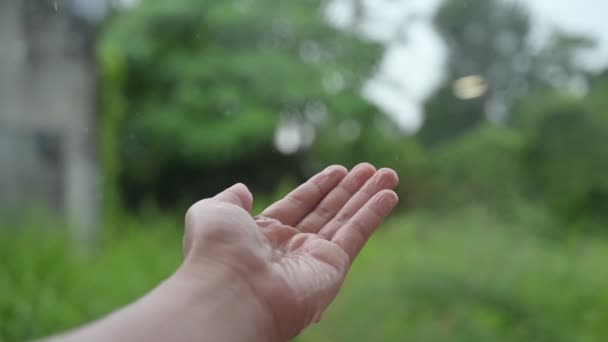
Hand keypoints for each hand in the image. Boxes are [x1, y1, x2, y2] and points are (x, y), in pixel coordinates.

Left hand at [181, 163, 398, 339]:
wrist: (230, 292)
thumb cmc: (217, 251)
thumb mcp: (212, 212)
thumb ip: (230, 198)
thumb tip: (243, 188)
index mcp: (263, 234)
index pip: (298, 204)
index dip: (318, 186)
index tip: (339, 170)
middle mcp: (290, 247)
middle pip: (326, 211)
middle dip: (349, 189)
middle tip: (370, 168)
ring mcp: (312, 259)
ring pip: (346, 220)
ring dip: (367, 196)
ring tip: (388, 174)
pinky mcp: (332, 268)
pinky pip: (356, 235)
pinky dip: (373, 214)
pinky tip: (389, 194)